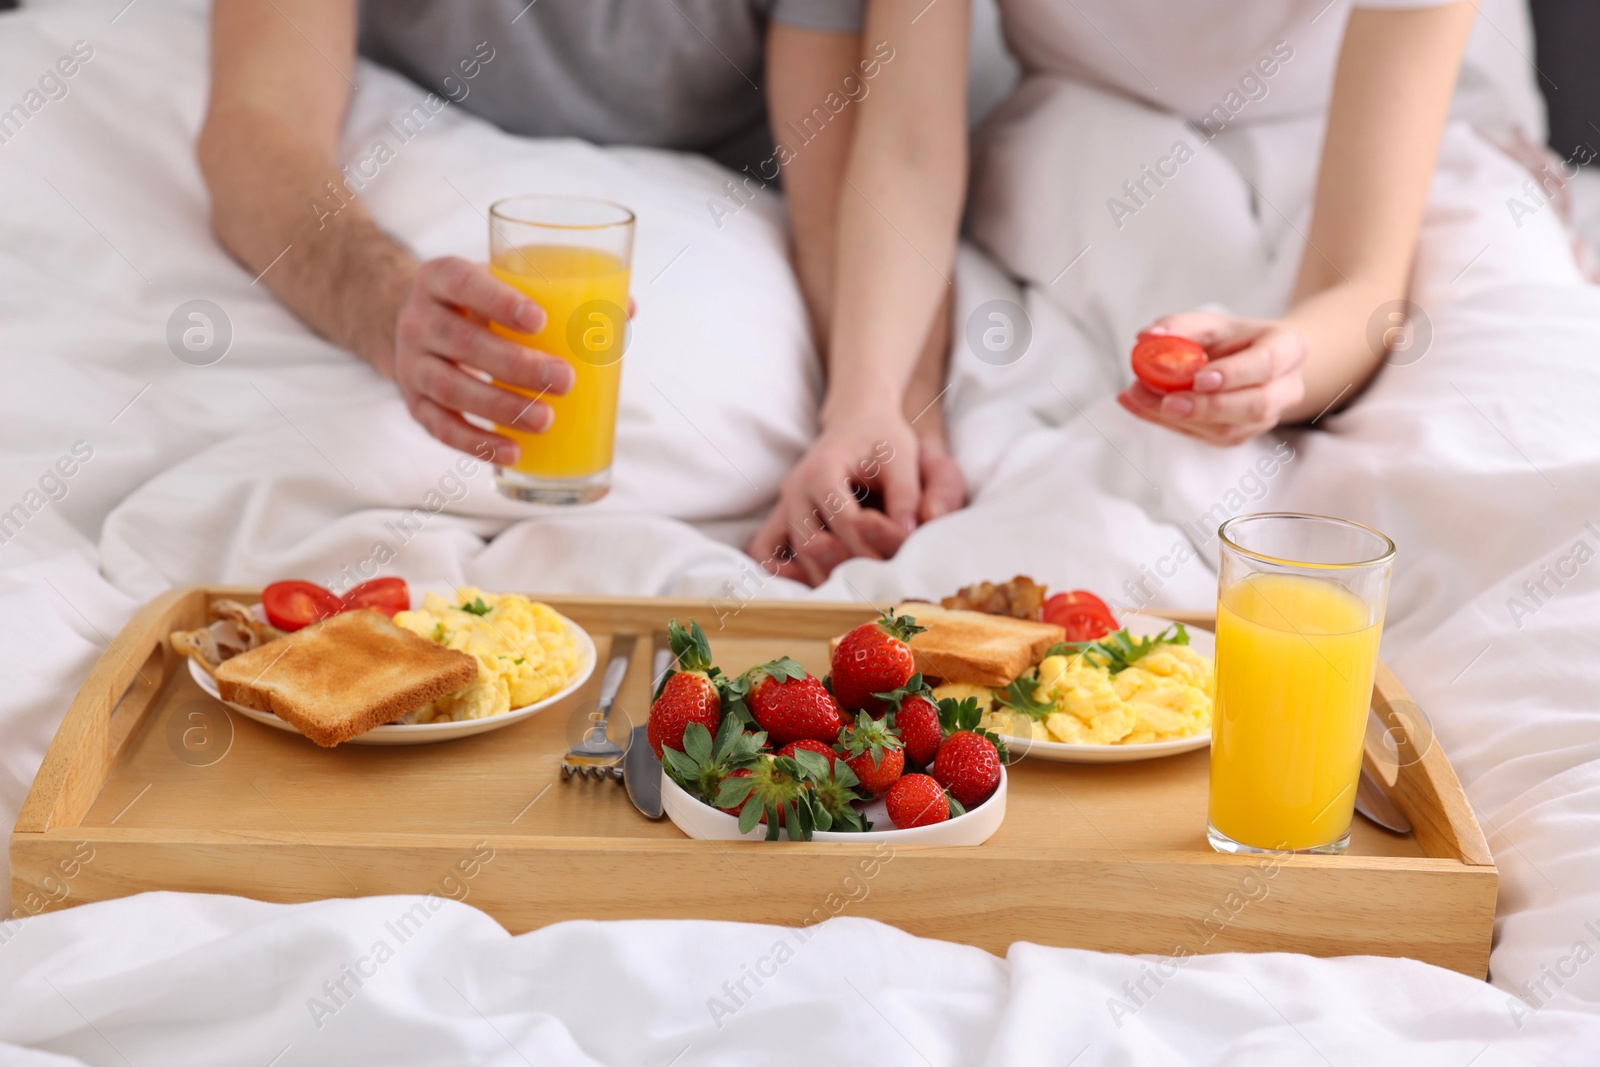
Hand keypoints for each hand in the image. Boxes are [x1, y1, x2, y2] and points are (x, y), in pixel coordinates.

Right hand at [392, 256, 574, 463]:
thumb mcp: (501, 284)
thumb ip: (555, 292)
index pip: (462, 282)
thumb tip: (626, 309)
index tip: (540, 319)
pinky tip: (513, 453)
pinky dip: (476, 444)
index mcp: (440, 277)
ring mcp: (410, 364)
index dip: (498, 301)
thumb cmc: (478, 302)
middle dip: (516, 365)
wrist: (419, 326)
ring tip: (545, 420)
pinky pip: (441, 428)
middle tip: (564, 379)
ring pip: (451, 389)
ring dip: (500, 408)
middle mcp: (418, 319)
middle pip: (463, 342)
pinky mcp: (414, 404)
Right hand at [746, 398, 962, 585]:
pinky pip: (766, 551)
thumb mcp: (902, 458)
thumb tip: (908, 534)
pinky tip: (814, 584)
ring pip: (792, 556)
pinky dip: (784, 572)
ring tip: (857, 590)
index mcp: (822, 470)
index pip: (845, 522)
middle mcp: (795, 490)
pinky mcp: (781, 518)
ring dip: (823, 578)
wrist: (857, 422)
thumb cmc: (883, 440)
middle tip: (878, 584)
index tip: (898, 562)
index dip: (872, 546)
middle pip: (813, 545)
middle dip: (848, 568)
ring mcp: (784, 505)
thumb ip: (907, 494)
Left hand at [1117, 312, 1307, 445]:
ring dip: (1180, 417)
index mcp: (1289, 348)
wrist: (1250, 362)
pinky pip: (1208, 436)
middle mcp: (1286, 388)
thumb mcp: (1211, 323)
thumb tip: (1148, 337)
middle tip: (1166, 401)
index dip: (1234, 374)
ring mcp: (1267, 418)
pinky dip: (1170, 423)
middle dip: (1207, 406)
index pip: (1267, 364)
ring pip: (1229, 429)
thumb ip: (1181, 327)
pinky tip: (1140, 406)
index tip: (1199, 379)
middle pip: (1254, 405)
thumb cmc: (1233, 339)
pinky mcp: (1242, 435)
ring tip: (1138, 396)